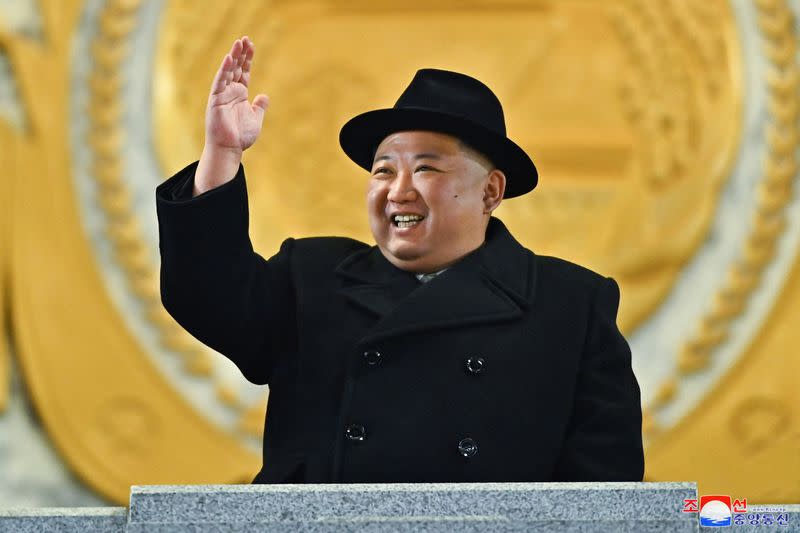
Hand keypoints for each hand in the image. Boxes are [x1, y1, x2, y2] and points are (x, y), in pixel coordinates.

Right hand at [195, 36, 268, 194]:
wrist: (230, 149)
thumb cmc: (241, 137)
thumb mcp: (255, 119)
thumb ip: (259, 107)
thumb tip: (264, 96)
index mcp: (240, 94)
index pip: (243, 71)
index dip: (247, 59)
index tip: (251, 45)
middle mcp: (230, 91)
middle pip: (235, 67)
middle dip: (240, 53)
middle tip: (245, 38)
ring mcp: (222, 94)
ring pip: (227, 71)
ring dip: (233, 56)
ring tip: (238, 42)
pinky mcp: (215, 100)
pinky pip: (219, 82)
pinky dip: (224, 70)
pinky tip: (228, 58)